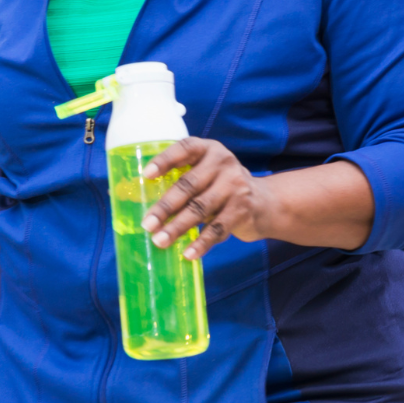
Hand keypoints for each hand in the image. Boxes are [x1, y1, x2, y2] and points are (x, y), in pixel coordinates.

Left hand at [141, 137, 271, 257]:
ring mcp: (235, 186)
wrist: (264, 201)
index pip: (185, 148)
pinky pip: (218, 228)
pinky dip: (202, 243)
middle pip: (189, 185)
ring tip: (160, 241)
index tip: (146, 175)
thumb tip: (138, 201)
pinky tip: (188, 254)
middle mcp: (224, 163)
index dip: (165, 160)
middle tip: (147, 224)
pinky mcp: (242, 209)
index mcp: (209, 150)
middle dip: (165, 207)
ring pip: (201, 209)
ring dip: (178, 227)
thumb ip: (183, 179)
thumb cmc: (220, 186)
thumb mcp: (207, 173)